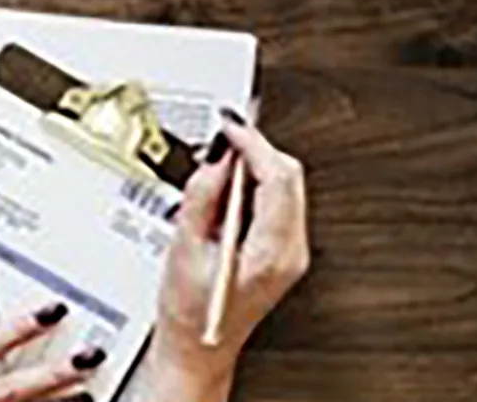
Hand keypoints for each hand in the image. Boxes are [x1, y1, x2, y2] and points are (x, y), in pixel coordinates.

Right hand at [140, 118, 310, 401]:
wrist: (198, 349)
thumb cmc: (189, 315)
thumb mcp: (184, 251)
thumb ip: (201, 200)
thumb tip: (216, 160)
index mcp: (270, 253)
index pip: (277, 179)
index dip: (254, 145)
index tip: (232, 128)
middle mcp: (291, 252)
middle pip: (290, 178)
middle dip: (258, 151)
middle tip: (226, 140)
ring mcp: (292, 253)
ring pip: (288, 187)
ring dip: (257, 166)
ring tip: (223, 163)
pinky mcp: (284, 251)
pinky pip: (280, 203)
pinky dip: (257, 186)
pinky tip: (231, 187)